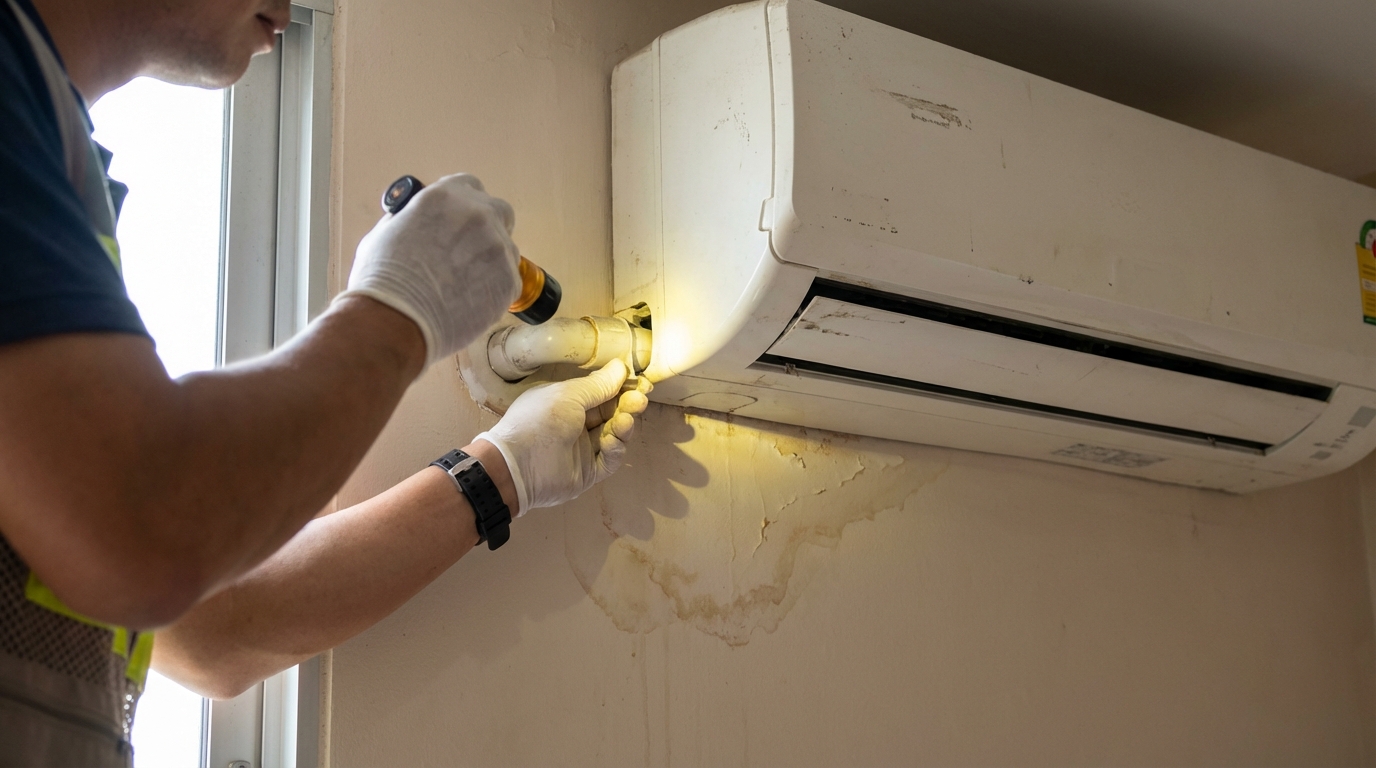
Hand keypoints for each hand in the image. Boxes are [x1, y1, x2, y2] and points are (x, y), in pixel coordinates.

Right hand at [339, 174, 519, 366]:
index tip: (459, 219)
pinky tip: (471, 302)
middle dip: (489, 227)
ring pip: (507, 248)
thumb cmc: (381, 279)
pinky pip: (510, 280)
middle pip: (499, 211)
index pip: (470, 186)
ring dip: (491, 261)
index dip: (465, 203)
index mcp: (444, 196)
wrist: (394, 321)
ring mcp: (497, 247)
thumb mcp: (384, 233)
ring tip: (465, 285)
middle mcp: (477, 215)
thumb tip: (417, 221)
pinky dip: (495, 290)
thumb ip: (409, 220)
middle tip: (470, 250)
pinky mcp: (509, 280)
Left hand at [476, 360, 652, 514]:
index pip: (600, 393)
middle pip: (611, 413)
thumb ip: (598, 385)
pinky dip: (614, 449)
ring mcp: (582, 449)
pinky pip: (609, 459)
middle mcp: (575, 424)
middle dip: (627, 405)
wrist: (519, 466)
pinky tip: (611, 441)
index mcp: (566, 402)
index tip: (639, 381)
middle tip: (640, 398)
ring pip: (614, 435)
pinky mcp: (589, 472)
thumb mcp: (569, 395)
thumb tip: (620, 366)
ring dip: (623, 425)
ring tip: (625, 420)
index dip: (620, 387)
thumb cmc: (540, 420)